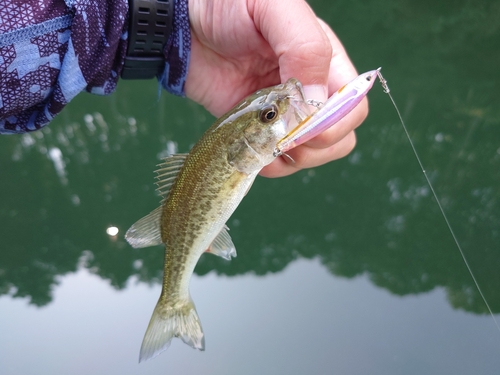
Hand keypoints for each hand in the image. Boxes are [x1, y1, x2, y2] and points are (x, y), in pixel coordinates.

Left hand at [186, 0, 367, 176]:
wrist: (183, 26)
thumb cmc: (229, 5)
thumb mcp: (273, 8)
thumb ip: (304, 47)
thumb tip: (315, 101)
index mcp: (325, 60)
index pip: (352, 105)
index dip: (336, 122)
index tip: (303, 121)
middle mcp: (310, 90)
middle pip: (338, 135)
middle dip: (316, 144)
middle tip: (283, 135)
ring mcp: (285, 112)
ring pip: (312, 153)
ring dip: (293, 158)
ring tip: (266, 145)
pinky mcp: (260, 128)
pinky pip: (279, 159)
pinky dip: (272, 164)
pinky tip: (255, 153)